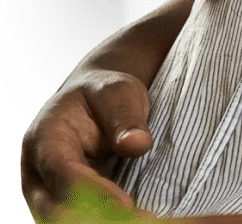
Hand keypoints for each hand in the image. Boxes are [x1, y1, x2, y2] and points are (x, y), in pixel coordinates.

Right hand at [20, 65, 152, 218]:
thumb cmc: (103, 95)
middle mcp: (38, 172)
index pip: (62, 173)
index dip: (92, 192)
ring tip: (140, 218)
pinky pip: (76, 219)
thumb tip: (137, 144)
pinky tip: (133, 218)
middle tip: (138, 217)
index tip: (125, 205)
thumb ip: (126, 118)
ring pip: (61, 219)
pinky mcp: (63, 202)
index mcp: (45, 138)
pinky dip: (101, 220)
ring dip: (98, 221)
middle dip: (94, 217)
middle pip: (53, 208)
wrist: (93, 99)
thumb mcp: (119, 92)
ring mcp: (47, 191)